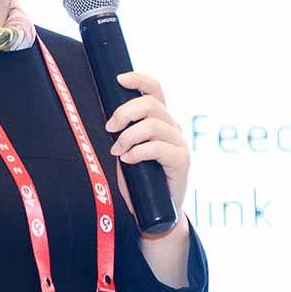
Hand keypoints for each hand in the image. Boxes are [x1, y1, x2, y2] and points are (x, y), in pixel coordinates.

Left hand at [105, 71, 188, 229]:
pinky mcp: (182, 160)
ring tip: (119, 152)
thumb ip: (125, 133)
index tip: (119, 80)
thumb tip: (108, 118)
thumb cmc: (139, 181)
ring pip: (152, 125)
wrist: (154, 212)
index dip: (139, 79)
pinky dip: (137, 152)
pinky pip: (157, 148)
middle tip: (110, 128)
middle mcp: (173, 127)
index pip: (155, 90)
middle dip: (125, 113)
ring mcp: (179, 143)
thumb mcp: (127, 150)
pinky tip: (128, 160)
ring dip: (128, 137)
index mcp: (160, 120)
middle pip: (151, 104)